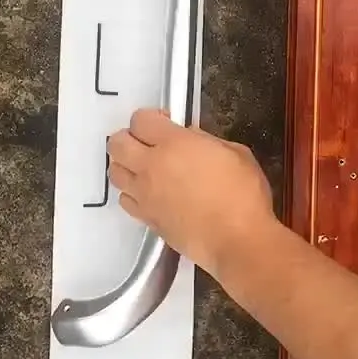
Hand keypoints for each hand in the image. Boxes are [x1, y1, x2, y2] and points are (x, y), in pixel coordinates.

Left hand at [107, 108, 274, 275]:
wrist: (237, 241)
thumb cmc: (243, 194)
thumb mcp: (235, 153)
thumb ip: (206, 140)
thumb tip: (189, 138)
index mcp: (174, 144)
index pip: (140, 119)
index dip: (151, 117)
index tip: (166, 123)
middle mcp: (151, 166)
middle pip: (117, 143)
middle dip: (129, 137)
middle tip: (148, 143)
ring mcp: (145, 195)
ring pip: (114, 172)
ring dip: (126, 165)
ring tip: (145, 168)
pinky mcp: (146, 219)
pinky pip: (125, 200)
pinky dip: (132, 193)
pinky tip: (150, 194)